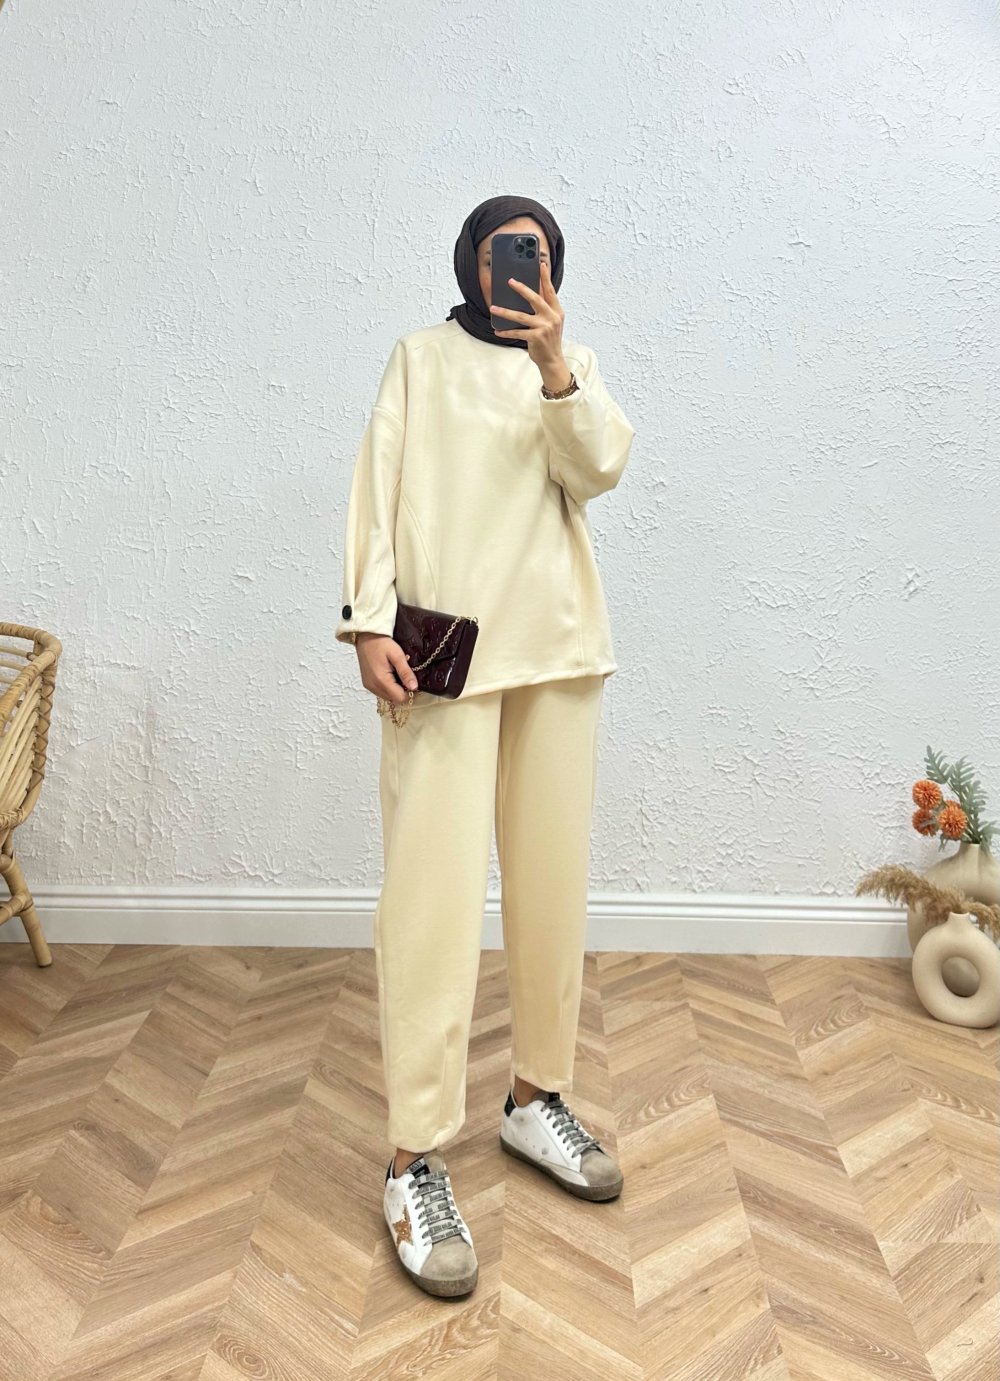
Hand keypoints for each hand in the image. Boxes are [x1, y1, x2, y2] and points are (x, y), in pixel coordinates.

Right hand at [355, 632, 417, 702]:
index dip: (409, 691)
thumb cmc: (381, 643)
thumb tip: (414, 687)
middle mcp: (373, 686)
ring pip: (388, 696)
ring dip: (395, 688)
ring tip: (396, 672)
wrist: (365, 636)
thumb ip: (405, 672)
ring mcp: (369, 686)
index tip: (411, 679)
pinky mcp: (367, 683)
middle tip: (404, 673)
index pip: (400, 698)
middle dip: (402, 689)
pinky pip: (381, 691)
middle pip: (394, 699)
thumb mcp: (397, 655)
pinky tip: (389, 673)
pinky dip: (388, 686)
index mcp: (381, 680)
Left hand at [490, 258, 567, 375]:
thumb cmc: (549, 341)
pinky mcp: (536, 337)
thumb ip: (544, 309)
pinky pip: (517, 332)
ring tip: (493, 308)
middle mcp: (552, 317)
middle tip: (510, 281)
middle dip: (522, 288)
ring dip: (505, 312)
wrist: (553, 361)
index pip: (550, 291)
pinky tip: (498, 331)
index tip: (541, 264)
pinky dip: (506, 331)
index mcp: (557, 311)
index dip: (545, 277)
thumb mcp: (551, 322)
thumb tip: (529, 294)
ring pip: (521, 316)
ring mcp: (544, 327)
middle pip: (535, 298)